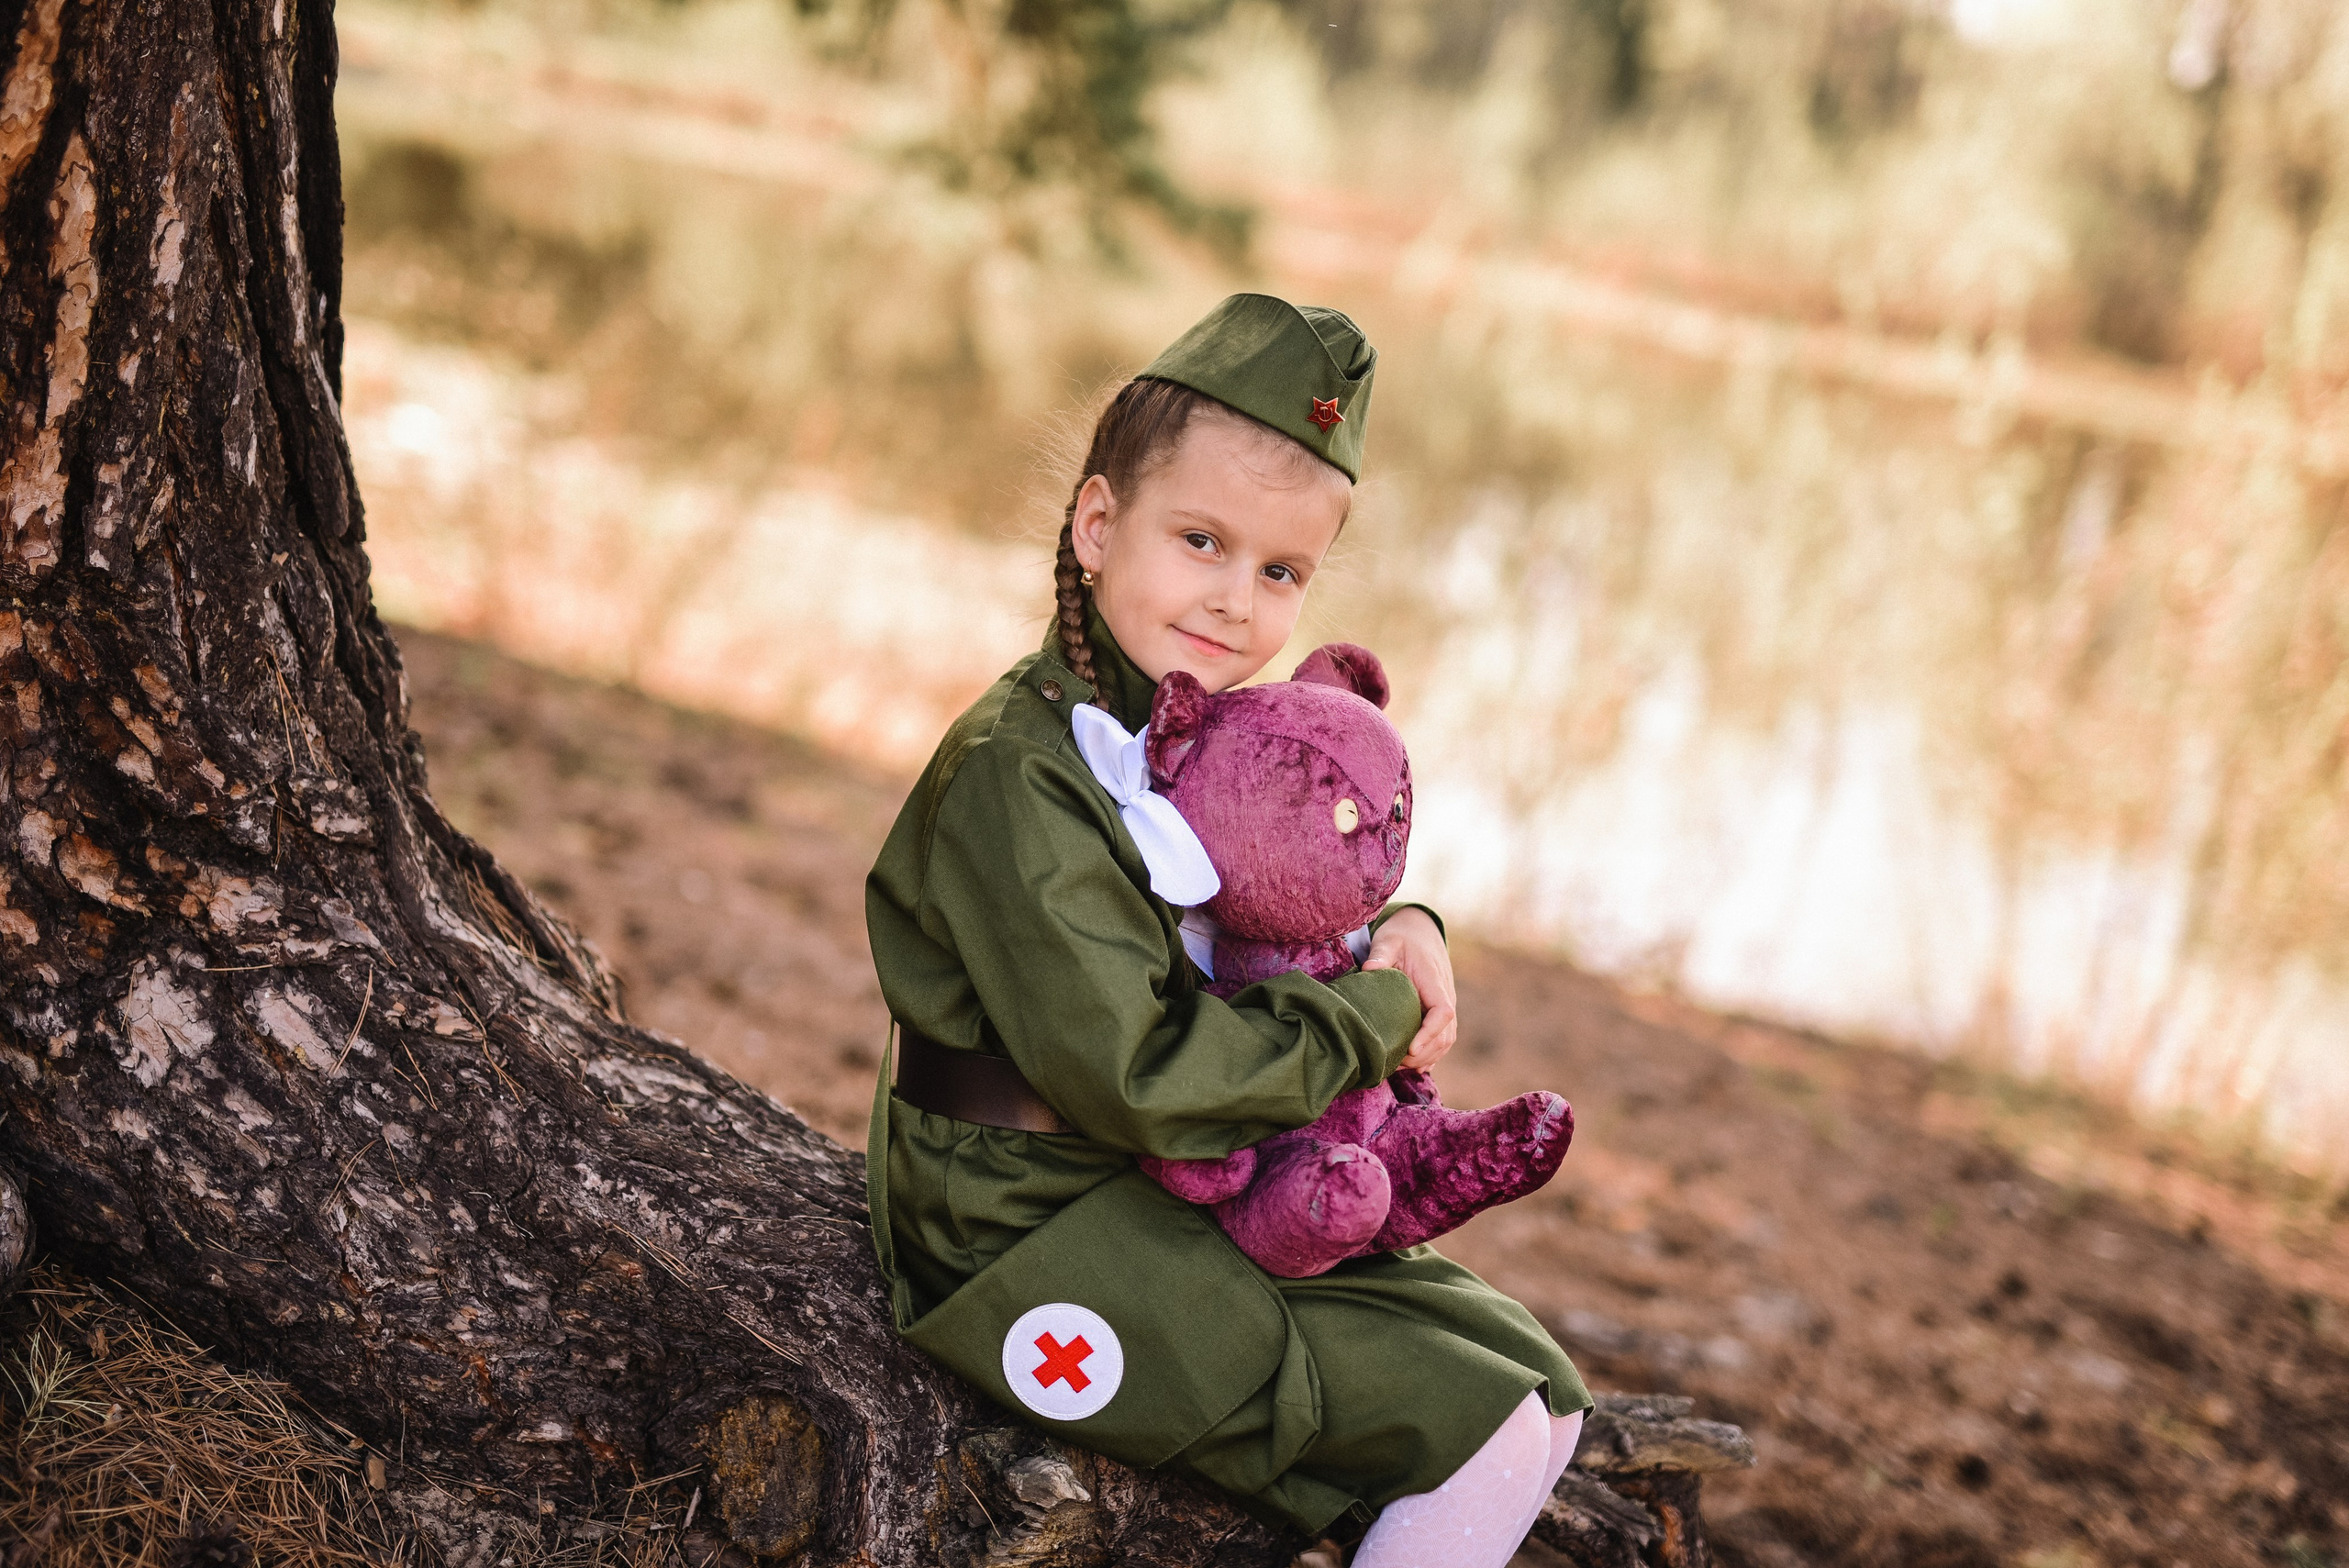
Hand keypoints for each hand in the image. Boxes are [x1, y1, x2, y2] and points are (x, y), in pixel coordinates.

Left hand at [1362, 907, 1455, 1070]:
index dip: (1430, 1033)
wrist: (1419, 933)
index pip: (1443, 1012)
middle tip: (1394, 1063)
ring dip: (1426, 1057)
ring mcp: (1444, 1006)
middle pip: (1446, 1035)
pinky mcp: (1438, 1012)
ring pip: (1446, 1041)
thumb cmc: (1402, 938)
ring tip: (1397, 1067)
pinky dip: (1430, 1055)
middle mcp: (1445, 997)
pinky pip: (1442, 1039)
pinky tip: (1414, 1067)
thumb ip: (1380, 954)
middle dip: (1423, 1053)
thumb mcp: (1389, 940)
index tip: (1411, 1047)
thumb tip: (1369, 970)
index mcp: (1434, 982)